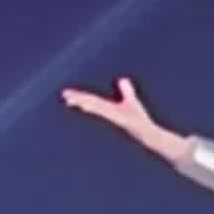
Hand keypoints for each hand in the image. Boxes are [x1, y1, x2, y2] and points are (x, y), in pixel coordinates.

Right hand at [57, 77, 187, 162]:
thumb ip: (126, 92)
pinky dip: (101, 110)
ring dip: (86, 103)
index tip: (66, 94)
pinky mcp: (123, 121)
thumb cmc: (139, 121)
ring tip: (73, 101)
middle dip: (78, 99)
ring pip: (98, 108)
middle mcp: (110, 112)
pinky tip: (93, 108)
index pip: (92, 100)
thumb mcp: (132, 102)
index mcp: (110, 108)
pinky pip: (110, 113)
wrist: (148, 133)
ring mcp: (116, 117)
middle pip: (92, 103)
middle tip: (65, 96)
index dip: (79, 96)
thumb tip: (122, 79)